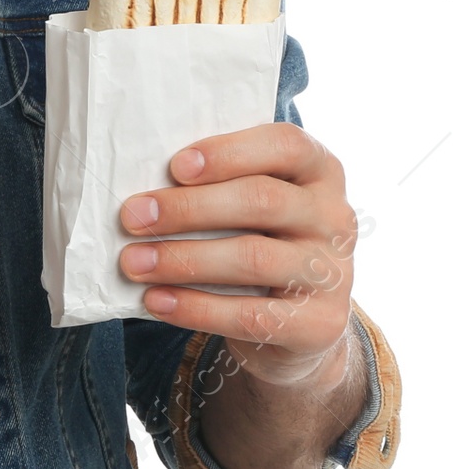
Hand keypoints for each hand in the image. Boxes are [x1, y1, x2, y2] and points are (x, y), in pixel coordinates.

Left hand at [118, 122, 357, 386]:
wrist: (299, 323)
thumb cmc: (257, 238)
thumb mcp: (249, 201)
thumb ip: (217, 184)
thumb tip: (145, 192)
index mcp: (319, 170)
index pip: (285, 145)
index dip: (229, 152)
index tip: (176, 166)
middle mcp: (335, 216)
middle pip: (260, 200)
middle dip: (187, 208)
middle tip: (132, 217)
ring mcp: (334, 272)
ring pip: (252, 258)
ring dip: (182, 259)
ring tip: (134, 261)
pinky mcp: (321, 324)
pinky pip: (252, 315)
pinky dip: (196, 307)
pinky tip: (156, 299)